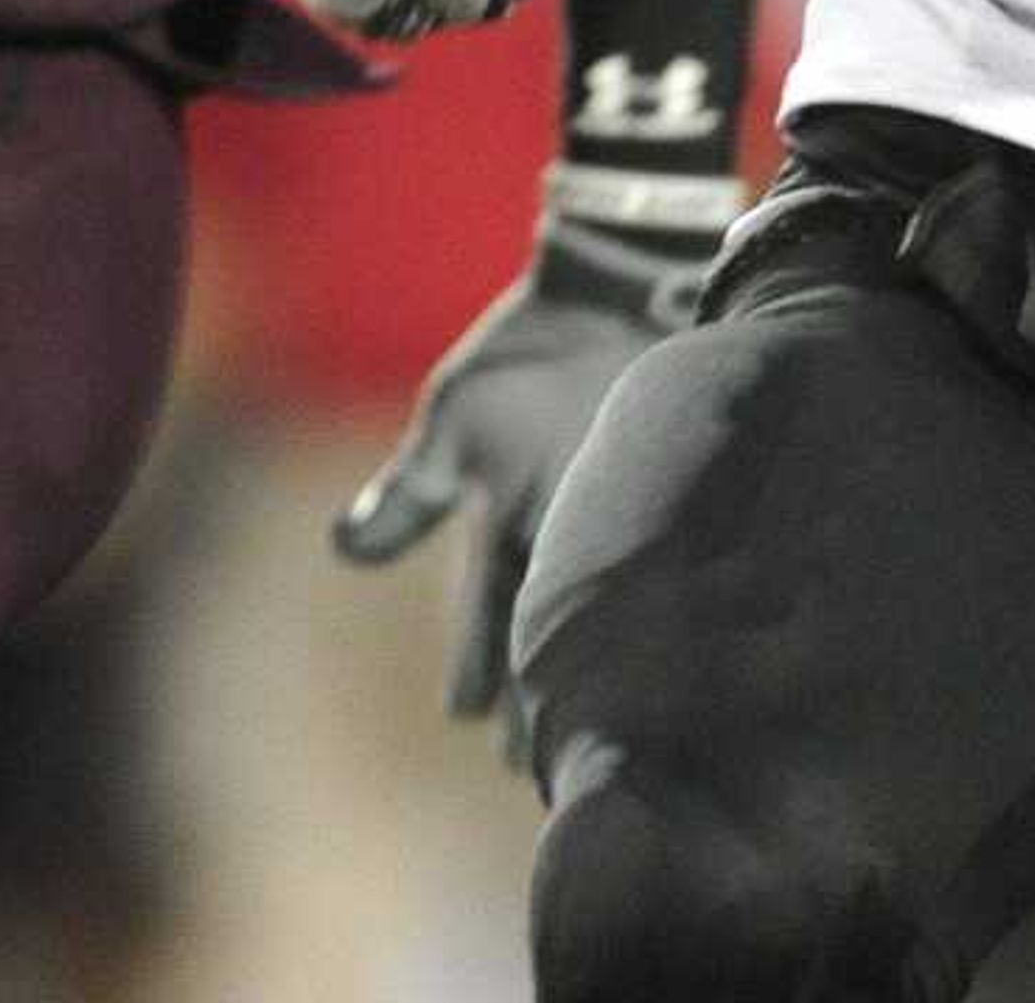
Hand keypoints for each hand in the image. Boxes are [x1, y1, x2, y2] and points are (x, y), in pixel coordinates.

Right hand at [335, 202, 723, 752]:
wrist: (616, 277)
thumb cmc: (526, 344)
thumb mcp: (457, 415)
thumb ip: (413, 488)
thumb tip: (344, 551)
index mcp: (513, 514)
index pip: (488, 603)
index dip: (477, 656)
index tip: (465, 718)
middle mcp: (571, 525)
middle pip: (553, 618)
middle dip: (544, 684)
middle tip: (544, 758)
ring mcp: (628, 506)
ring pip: (613, 600)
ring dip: (604, 658)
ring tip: (613, 722)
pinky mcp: (683, 482)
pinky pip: (679, 550)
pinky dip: (682, 597)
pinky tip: (689, 641)